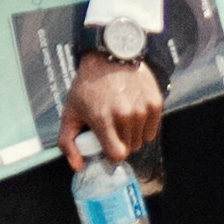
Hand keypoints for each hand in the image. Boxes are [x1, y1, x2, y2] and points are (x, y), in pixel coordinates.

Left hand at [61, 51, 163, 167]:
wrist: (110, 56)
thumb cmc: (87, 86)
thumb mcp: (70, 112)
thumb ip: (67, 143)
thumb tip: (78, 167)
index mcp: (103, 120)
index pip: (117, 155)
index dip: (111, 152)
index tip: (106, 143)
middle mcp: (125, 115)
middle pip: (129, 148)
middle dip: (120, 141)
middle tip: (111, 125)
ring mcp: (142, 109)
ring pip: (141, 140)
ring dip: (132, 134)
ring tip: (121, 115)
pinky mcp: (155, 102)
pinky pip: (152, 129)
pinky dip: (144, 125)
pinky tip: (133, 110)